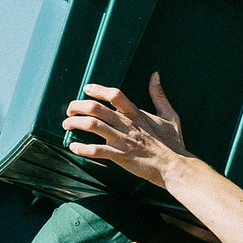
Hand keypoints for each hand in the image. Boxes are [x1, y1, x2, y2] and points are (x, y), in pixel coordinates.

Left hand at [65, 74, 194, 187]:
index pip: (114, 95)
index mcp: (137, 114)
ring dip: (75, 123)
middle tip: (70, 110)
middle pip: (96, 108)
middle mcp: (127, 125)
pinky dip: (81, 148)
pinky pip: (96, 151)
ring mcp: (123, 141)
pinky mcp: (120, 157)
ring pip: (92, 126)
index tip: (86, 89)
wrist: (175, 167)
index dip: (97, 89)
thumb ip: (159, 96)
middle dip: (77, 106)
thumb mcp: (170, 116)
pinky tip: (74, 146)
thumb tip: (155, 75)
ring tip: (66, 124)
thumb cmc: (173, 144)